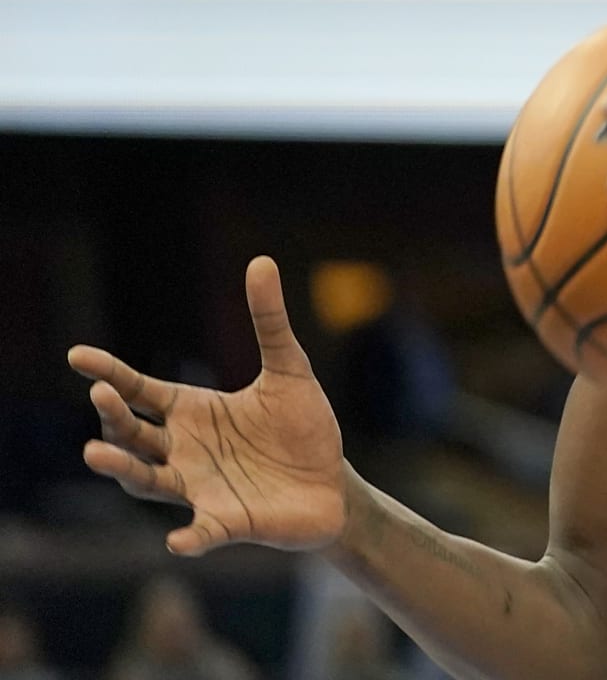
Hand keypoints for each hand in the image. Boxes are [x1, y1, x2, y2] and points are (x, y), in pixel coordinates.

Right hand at [68, 256, 347, 556]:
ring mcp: (200, 489)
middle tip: (102, 396)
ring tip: (96, 453)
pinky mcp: (228, 523)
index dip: (109, 374)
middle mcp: (185, 451)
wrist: (333, 484)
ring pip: (147, 481)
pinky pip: (201, 532)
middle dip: (114, 417)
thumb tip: (262, 261)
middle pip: (134, 434)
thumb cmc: (304, 427)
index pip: (140, 391)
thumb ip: (270, 321)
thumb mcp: (290, 368)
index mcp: (193, 412)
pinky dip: (190, 537)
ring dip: (123, 469)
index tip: (77, 356)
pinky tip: (179, 540)